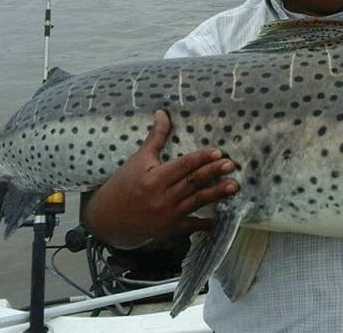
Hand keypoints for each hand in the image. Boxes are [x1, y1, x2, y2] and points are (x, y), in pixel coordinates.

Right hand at [83, 110, 239, 247]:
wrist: (108, 217)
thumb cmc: (124, 183)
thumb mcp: (139, 159)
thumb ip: (155, 137)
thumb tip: (163, 113)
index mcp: (153, 177)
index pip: (182, 165)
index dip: (201, 158)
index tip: (218, 152)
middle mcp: (161, 196)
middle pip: (192, 182)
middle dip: (213, 172)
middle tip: (231, 165)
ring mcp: (166, 214)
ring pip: (196, 201)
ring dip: (216, 193)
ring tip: (234, 186)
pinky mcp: (168, 229)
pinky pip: (191, 225)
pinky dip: (204, 222)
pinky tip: (218, 217)